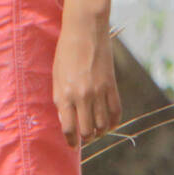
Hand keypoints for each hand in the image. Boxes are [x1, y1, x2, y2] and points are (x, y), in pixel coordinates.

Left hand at [52, 17, 121, 146]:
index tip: (72, 144)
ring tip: (96, 130)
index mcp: (65, 95)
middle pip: (87, 131)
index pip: (69, 129)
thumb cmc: (66, 52)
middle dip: (86, 138)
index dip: (71, 141)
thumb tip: (66, 120)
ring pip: (103, 124)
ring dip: (100, 131)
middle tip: (85, 136)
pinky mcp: (112, 85)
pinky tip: (110, 122)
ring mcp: (99, 92)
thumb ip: (60, 99)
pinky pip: (116, 111)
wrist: (85, 30)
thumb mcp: (57, 76)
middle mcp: (82, 96)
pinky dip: (114, 121)